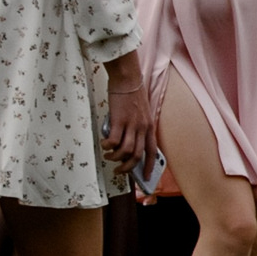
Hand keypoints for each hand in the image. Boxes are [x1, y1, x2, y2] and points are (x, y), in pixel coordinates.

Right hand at [101, 53, 158, 176]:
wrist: (127, 78)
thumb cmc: (131, 94)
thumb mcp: (139, 113)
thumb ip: (134, 128)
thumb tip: (122, 143)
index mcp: (149, 126)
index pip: (152, 151)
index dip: (149, 166)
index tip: (146, 177)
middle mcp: (142, 127)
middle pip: (137, 155)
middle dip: (128, 168)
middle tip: (119, 171)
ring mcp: (131, 124)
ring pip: (125, 151)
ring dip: (115, 158)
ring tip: (109, 157)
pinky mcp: (119, 120)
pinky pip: (113, 140)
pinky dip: (108, 146)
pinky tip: (104, 145)